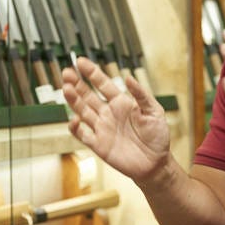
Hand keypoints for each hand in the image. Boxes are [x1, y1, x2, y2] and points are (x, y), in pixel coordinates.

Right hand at [63, 57, 169, 182]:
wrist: (156, 163)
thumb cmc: (158, 135)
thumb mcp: (154, 111)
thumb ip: (141, 95)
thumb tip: (129, 77)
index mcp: (121, 103)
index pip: (103, 84)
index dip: (92, 73)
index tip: (80, 61)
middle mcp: (109, 113)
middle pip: (88, 95)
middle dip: (77, 84)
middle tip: (67, 72)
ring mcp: (102, 128)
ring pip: (83, 111)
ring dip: (74, 100)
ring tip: (66, 88)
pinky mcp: (99, 145)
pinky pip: (83, 135)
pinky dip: (76, 128)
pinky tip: (74, 118)